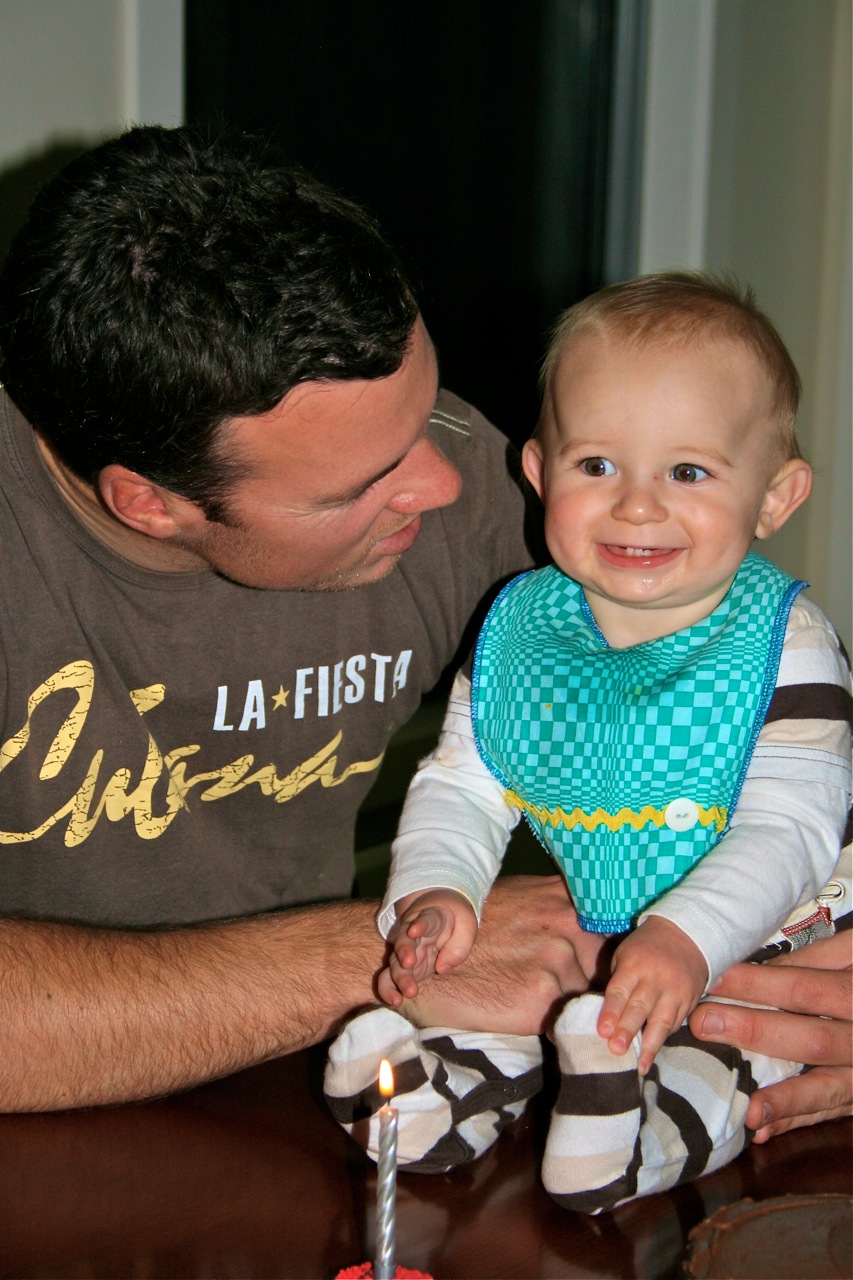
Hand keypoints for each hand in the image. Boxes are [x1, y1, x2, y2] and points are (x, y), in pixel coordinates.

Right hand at [378, 890, 477, 1005]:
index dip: (419, 925)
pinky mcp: (404, 967)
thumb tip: (442, 968)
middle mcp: (412, 935)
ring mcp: (406, 951)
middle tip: (408, 964)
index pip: (425, 920)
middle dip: (403, 952)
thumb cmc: (456, 920)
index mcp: (430, 918)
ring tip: (405, 994)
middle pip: (404, 942)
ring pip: (395, 963)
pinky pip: (390, 978)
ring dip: (398, 978)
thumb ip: (459, 946)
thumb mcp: (467, 925)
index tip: (413, 930)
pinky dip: (389, 989)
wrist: (441, 913)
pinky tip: (394, 1001)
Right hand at [407, 875, 609, 1034]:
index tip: (620, 966)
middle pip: (609, 963)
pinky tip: (551, 1029)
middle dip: (602, 982)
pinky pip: (571, 1021)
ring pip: (590, 994)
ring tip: (561, 1015)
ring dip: (580, 1008)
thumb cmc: (470, 931)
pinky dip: (567, 1030)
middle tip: (592, 999)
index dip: (617, 949)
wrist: (423, 960)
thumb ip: (557, 907)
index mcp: (561, 899)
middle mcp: (565, 924)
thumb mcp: (519, 899)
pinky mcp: (541, 997)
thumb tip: (593, 921)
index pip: (615, 925)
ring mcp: (556, 960)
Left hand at [597, 916, 708, 1073]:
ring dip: (649, 1046)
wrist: (687, 935)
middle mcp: (656, 979)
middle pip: (640, 1007)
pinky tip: (652, 1055)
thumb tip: (604, 1016)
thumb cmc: (645, 949)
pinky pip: (675, 1024)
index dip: (611, 1011)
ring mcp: (676, 991)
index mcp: (634, 965)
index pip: (620, 990)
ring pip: (662, 1021)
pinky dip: (663, 1039)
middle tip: (615, 1051)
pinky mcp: (689, 1001)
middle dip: (627, 1030)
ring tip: (638, 1066)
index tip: (602, 1031)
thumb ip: (617, 983)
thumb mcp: (625, 955)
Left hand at [689, 930, 851, 1141]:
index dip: (757, 985)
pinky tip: (761, 1127)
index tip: (713, 980)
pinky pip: (828, 1112)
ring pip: (825, 1087)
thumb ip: (810, 962)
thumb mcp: (850, 956)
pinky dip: (794, 1119)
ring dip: (782, 1097)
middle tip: (704, 1023)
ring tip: (743, 1104)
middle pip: (812, 1039)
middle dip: (755, 1031)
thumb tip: (751, 968)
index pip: (804, 990)